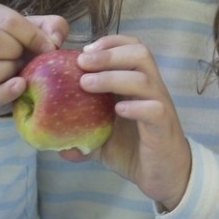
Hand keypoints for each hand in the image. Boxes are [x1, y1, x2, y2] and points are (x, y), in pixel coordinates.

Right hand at [0, 4, 69, 115]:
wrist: (9, 72)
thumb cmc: (23, 44)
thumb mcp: (40, 29)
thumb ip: (53, 26)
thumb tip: (54, 41)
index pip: (7, 21)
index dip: (33, 36)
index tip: (49, 47)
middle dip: (16, 51)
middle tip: (24, 56)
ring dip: (8, 71)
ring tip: (18, 69)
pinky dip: (7, 92)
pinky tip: (21, 85)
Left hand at [74, 34, 192, 211]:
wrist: (165, 175)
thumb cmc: (135, 150)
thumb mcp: (103, 141)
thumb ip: (82, 137)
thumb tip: (53, 145)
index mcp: (137, 86)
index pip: (132, 49)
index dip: (110, 42)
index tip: (84, 51)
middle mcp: (151, 90)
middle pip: (140, 54)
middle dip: (108, 53)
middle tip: (82, 62)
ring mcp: (159, 106)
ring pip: (144, 79)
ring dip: (113, 76)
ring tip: (87, 84)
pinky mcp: (162, 127)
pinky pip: (153, 109)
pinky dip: (135, 106)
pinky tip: (117, 111)